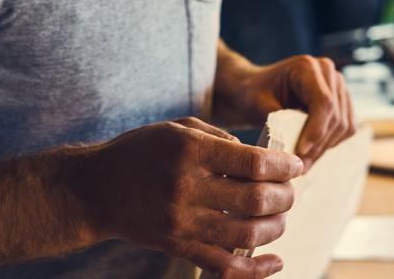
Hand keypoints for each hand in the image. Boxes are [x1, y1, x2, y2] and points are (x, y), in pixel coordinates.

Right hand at [70, 117, 300, 277]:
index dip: (284, 166)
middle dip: (286, 196)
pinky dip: (256, 269)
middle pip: (256, 199)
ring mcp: (182, 222)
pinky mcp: (177, 246)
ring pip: (247, 233)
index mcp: (190, 151)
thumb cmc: (141, 151)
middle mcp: (187, 187)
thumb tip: (259, 157)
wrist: (97, 188)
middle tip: (291, 191)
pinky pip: (224, 266)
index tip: (296, 165)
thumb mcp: (178, 129)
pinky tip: (276, 261)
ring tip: (282, 217)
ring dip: (276, 227)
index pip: (254, 163)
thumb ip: (220, 139)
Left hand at [214, 52, 355, 168]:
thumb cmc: (253, 93)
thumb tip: (294, 149)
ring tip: (302, 164)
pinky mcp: (342, 102)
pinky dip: (329, 144)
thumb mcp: (256, 104)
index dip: (316, 129)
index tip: (301, 152)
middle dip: (318, 145)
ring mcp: (338, 86)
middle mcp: (327, 72)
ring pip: (343, 125)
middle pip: (336, 116)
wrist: (256, 89)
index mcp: (307, 66)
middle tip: (298, 167)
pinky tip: (310, 153)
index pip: (324, 101)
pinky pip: (346, 128)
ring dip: (324, 148)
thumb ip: (276, 122)